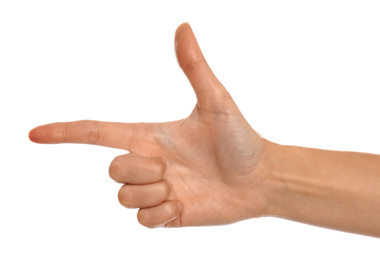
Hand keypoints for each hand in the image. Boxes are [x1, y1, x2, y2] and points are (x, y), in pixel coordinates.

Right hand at [29, 23, 271, 227]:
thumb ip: (194, 67)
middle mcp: (149, 162)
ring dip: (154, 192)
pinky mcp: (166, 215)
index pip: (99, 133)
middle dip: (139, 169)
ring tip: (182, 185)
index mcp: (151, 136)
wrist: (259, 179)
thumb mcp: (215, 101)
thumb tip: (183, 26)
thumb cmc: (240, 139)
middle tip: (172, 167)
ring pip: (125, 197)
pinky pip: (143, 221)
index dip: (66, 132)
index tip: (36, 134)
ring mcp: (156, 191)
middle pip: (113, 169)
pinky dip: (162, 214)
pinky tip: (184, 204)